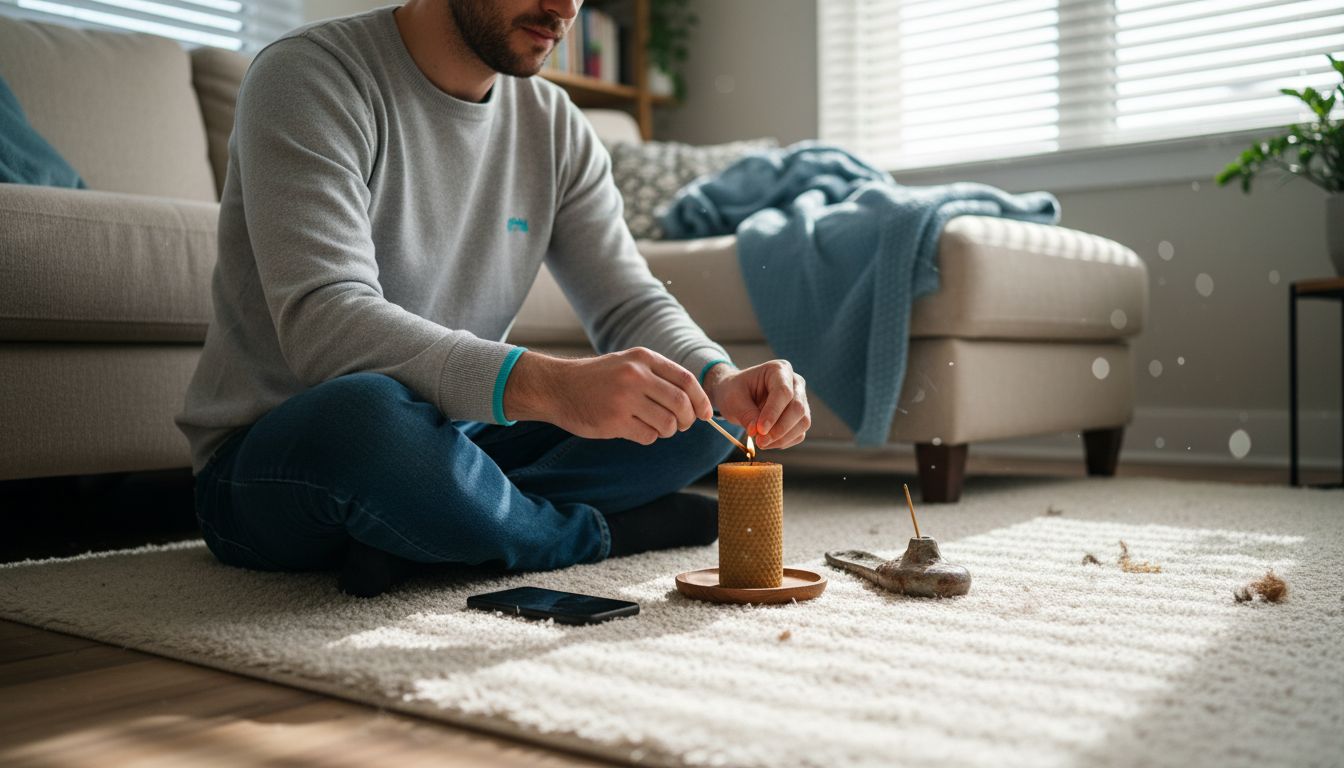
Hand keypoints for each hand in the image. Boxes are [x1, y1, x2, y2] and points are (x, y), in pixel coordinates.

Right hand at [503, 348, 712, 444]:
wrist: (559, 387)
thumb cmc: (599, 379)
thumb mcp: (628, 363)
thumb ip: (658, 376)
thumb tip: (696, 402)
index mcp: (643, 358)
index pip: (687, 380)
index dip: (701, 400)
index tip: (706, 414)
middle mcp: (636, 376)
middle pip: (681, 404)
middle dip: (687, 420)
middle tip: (681, 425)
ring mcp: (625, 399)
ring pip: (667, 424)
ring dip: (667, 431)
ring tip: (655, 426)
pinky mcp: (614, 421)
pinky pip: (648, 436)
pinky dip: (648, 437)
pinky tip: (635, 429)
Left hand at [704, 360, 809, 449]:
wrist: (737, 395)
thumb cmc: (735, 391)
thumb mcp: (733, 400)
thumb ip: (745, 414)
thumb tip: (757, 432)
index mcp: (779, 370)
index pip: (783, 392)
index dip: (773, 413)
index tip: (759, 430)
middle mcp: (795, 382)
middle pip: (797, 408)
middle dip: (779, 429)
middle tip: (760, 442)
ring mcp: (801, 400)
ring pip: (802, 422)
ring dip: (782, 438)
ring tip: (761, 443)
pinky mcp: (800, 417)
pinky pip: (799, 433)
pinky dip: (784, 441)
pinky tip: (768, 442)